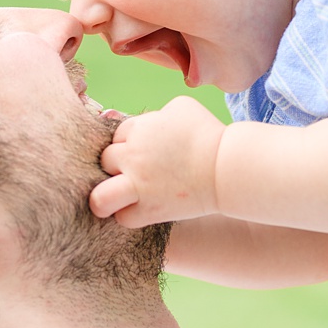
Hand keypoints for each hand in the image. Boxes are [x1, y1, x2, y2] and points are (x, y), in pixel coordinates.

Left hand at [91, 94, 224, 225]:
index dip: (126, 144)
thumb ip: (156, 114)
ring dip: (104, 198)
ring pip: (100, 197)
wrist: (228, 167)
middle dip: (116, 166)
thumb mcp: (182, 108)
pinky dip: (129, 216)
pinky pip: (124, 219)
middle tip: (132, 172)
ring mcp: (139, 185)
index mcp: (139, 129)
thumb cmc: (209, 135)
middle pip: (105, 161)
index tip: (141, 152)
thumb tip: (147, 123)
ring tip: (113, 199)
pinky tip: (138, 210)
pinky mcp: (150, 210)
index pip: (116, 135)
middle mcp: (133, 156)